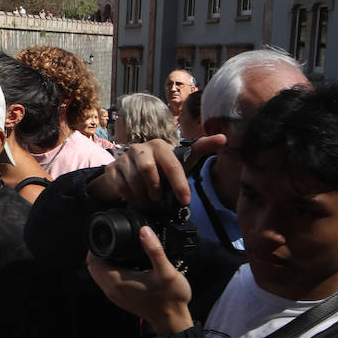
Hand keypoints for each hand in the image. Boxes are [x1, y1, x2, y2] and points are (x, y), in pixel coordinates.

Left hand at [85, 226, 193, 335]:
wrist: (173, 319)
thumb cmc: (171, 299)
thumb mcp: (167, 271)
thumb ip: (154, 250)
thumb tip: (144, 231)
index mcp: (118, 281)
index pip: (93, 260)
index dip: (96, 245)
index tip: (107, 237)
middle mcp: (113, 290)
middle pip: (93, 267)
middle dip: (99, 252)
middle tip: (112, 241)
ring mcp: (116, 296)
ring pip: (99, 274)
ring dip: (104, 262)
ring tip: (117, 251)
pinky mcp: (121, 298)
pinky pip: (107, 281)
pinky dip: (110, 271)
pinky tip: (124, 264)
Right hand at [89, 137, 217, 205]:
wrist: (130, 173)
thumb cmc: (161, 168)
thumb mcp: (181, 160)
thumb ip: (201, 148)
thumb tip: (224, 137)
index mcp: (160, 146)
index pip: (172, 164)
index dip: (179, 184)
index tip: (184, 200)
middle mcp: (141, 148)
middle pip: (148, 170)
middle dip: (155, 188)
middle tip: (158, 197)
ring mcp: (124, 158)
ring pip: (133, 179)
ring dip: (142, 194)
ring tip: (147, 198)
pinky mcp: (112, 169)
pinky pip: (120, 185)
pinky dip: (129, 196)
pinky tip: (134, 196)